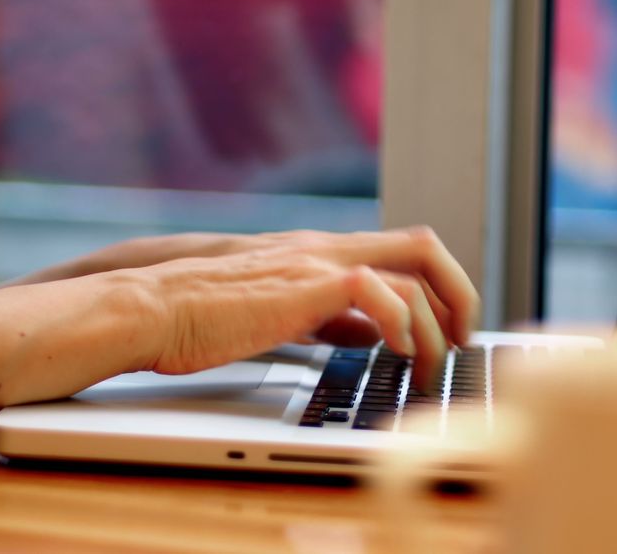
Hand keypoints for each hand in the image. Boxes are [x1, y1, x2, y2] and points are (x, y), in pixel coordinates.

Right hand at [133, 227, 479, 389]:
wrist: (153, 309)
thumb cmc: (203, 319)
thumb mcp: (282, 314)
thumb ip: (328, 317)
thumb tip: (368, 333)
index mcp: (321, 255)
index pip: (403, 253)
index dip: (439, 290)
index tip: (447, 332)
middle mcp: (327, 249)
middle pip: (424, 247)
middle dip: (460, 293)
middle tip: (464, 340)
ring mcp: (318, 262)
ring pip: (414, 273)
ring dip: (437, 328)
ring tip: (432, 368)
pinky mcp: (305, 285)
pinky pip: (378, 290)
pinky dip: (401, 322)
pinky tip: (397, 352)